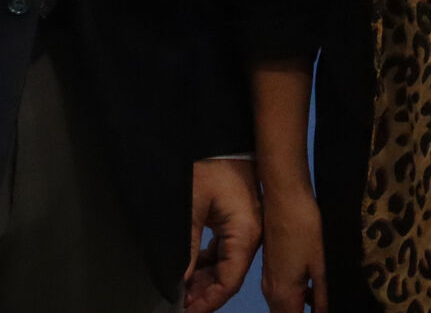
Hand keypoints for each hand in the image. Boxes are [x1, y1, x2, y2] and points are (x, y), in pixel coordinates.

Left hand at [184, 159, 261, 312]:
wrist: (217, 134)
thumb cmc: (207, 167)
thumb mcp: (190, 210)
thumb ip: (187, 250)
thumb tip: (181, 284)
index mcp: (246, 233)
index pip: (229, 281)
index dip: (208, 302)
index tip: (185, 312)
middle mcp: (251, 234)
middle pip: (229, 276)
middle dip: (204, 293)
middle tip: (178, 303)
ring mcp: (246, 226)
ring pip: (226, 264)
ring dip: (204, 279)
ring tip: (180, 290)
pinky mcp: (237, 218)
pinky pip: (225, 250)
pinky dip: (207, 263)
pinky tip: (190, 270)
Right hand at [258, 179, 327, 312]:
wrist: (284, 199)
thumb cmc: (305, 229)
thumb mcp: (321, 265)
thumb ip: (322, 297)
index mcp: (283, 296)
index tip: (327, 312)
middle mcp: (271, 293)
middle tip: (327, 307)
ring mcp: (269, 281)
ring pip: (285, 308)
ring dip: (302, 309)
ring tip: (324, 301)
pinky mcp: (271, 269)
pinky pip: (283, 294)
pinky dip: (297, 298)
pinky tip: (314, 288)